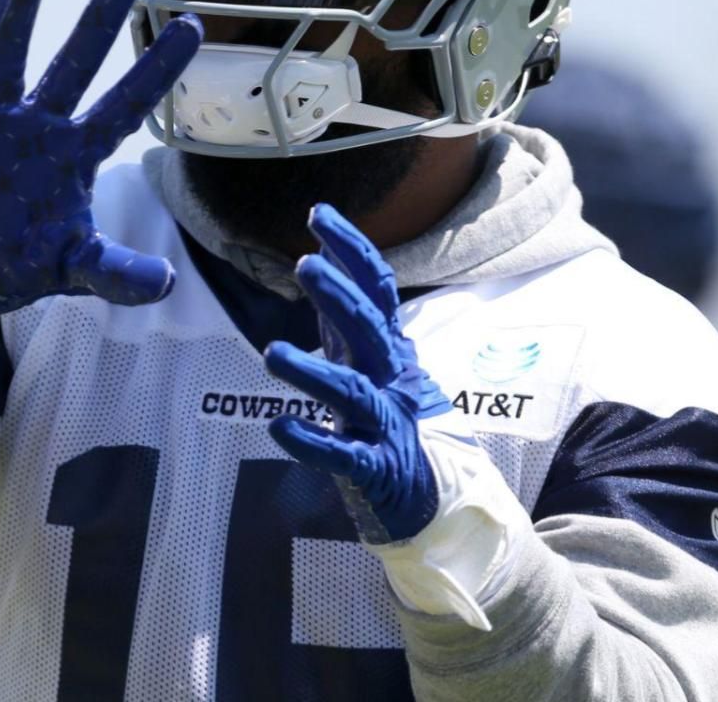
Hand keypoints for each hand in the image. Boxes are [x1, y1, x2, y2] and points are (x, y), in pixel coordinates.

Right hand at [0, 0, 202, 316]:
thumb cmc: (20, 263)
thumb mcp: (74, 269)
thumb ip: (117, 272)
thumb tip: (167, 284)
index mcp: (75, 155)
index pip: (126, 105)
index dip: (157, 69)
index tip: (192, 27)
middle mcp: (38, 126)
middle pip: (72, 64)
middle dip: (96, 22)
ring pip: (7, 57)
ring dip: (17, 17)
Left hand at [265, 204, 454, 543]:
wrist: (446, 503)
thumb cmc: (402, 429)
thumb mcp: (377, 368)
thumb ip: (347, 326)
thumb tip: (323, 269)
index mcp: (393, 354)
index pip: (377, 291)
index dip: (352, 251)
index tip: (318, 213)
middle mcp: (394, 382)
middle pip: (370, 331)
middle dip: (339, 295)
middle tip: (304, 262)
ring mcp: (389, 426)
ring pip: (352, 393)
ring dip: (311, 371)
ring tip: (271, 352)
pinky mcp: (379, 471)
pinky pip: (344, 455)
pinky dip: (312, 442)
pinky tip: (280, 428)